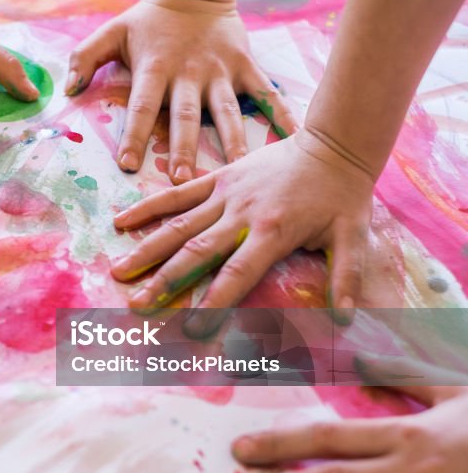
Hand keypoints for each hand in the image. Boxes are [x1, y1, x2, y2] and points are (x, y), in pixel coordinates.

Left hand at [67, 0, 295, 180]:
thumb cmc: (147, 22)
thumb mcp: (111, 32)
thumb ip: (85, 57)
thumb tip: (67, 88)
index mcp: (155, 69)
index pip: (141, 106)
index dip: (133, 135)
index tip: (127, 165)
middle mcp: (188, 73)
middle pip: (185, 116)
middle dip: (184, 148)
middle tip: (183, 180)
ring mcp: (220, 71)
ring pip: (226, 112)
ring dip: (230, 142)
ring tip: (235, 172)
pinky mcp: (245, 67)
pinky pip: (266, 94)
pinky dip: (282, 114)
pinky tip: (296, 137)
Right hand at [111, 127, 373, 310]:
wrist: (333, 143)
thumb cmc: (343, 194)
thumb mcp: (353, 236)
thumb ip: (346, 276)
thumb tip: (345, 317)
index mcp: (273, 232)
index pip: (237, 274)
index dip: (215, 302)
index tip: (192, 329)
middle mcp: (241, 214)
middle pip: (196, 253)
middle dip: (165, 282)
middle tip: (138, 306)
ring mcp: (224, 195)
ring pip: (178, 226)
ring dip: (147, 249)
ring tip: (119, 271)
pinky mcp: (216, 178)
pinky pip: (178, 195)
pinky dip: (149, 208)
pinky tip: (121, 222)